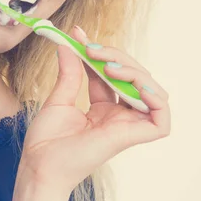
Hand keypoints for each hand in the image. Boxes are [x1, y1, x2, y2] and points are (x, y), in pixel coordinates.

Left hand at [17, 26, 170, 194]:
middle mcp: (119, 117)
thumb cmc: (46, 142)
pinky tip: (133, 83)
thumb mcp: (58, 99)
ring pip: (152, 92)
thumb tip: (69, 44)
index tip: (80, 35)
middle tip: (91, 49)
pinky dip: (155, 98)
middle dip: (117, 57)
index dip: (103, 53)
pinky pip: (161, 119)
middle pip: (135, 78)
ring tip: (108, 66)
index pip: (115, 75)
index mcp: (103, 110)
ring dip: (135, 72)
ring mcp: (126, 127)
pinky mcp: (131, 138)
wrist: (39, 165)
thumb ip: (70, 73)